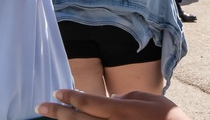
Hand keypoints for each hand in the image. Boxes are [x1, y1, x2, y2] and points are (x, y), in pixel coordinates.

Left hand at [37, 89, 190, 119]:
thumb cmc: (169, 119)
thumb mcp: (151, 100)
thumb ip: (128, 97)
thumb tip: (110, 99)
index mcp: (121, 112)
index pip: (89, 103)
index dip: (71, 97)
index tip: (57, 91)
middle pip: (79, 119)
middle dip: (58, 112)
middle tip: (40, 106)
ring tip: (49, 117)